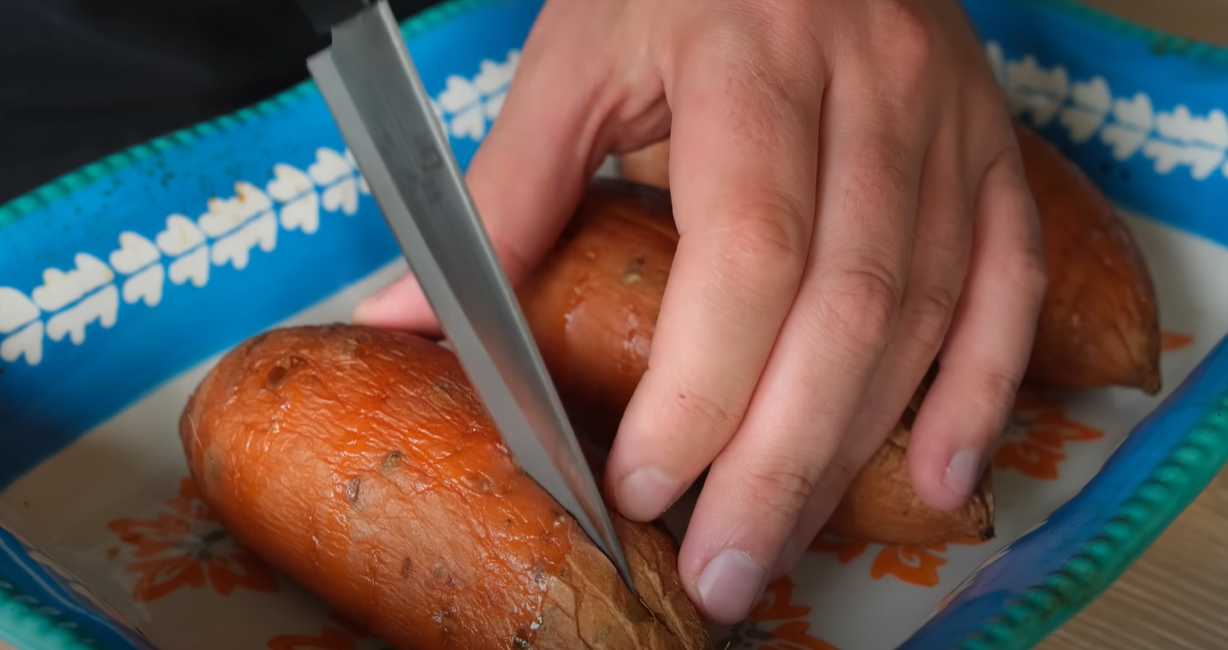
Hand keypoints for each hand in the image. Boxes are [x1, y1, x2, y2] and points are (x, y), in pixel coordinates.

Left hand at [354, 0, 1045, 623]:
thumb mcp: (578, 59)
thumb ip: (505, 193)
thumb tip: (409, 319)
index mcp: (754, 60)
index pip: (748, 252)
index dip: (701, 386)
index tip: (641, 483)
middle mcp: (874, 93)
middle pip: (845, 306)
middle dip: (779, 460)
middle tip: (719, 567)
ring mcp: (949, 125)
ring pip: (922, 311)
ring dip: (856, 446)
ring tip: (782, 541)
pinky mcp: (991, 151)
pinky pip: (1010, 279)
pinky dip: (981, 386)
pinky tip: (935, 476)